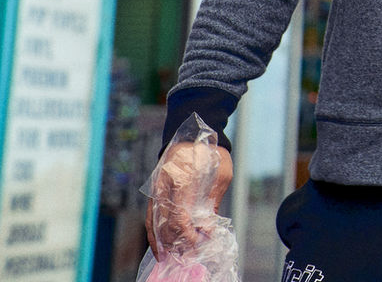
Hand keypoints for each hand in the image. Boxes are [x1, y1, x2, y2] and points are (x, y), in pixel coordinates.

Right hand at [145, 141, 232, 259]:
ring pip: (154, 222)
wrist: (193, 134)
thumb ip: (214, 199)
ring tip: (171, 256)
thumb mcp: (222, 172)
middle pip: (165, 223)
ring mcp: (156, 189)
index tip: (199, 242)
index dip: (188, 234)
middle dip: (177, 241)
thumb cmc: (212, 152)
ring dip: (163, 241)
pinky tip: (160, 245)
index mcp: (182, 180)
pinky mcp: (154, 191)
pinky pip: (150, 216)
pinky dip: (154, 232)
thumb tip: (209, 227)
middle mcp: (164, 186)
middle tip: (190, 253)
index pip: (179, 216)